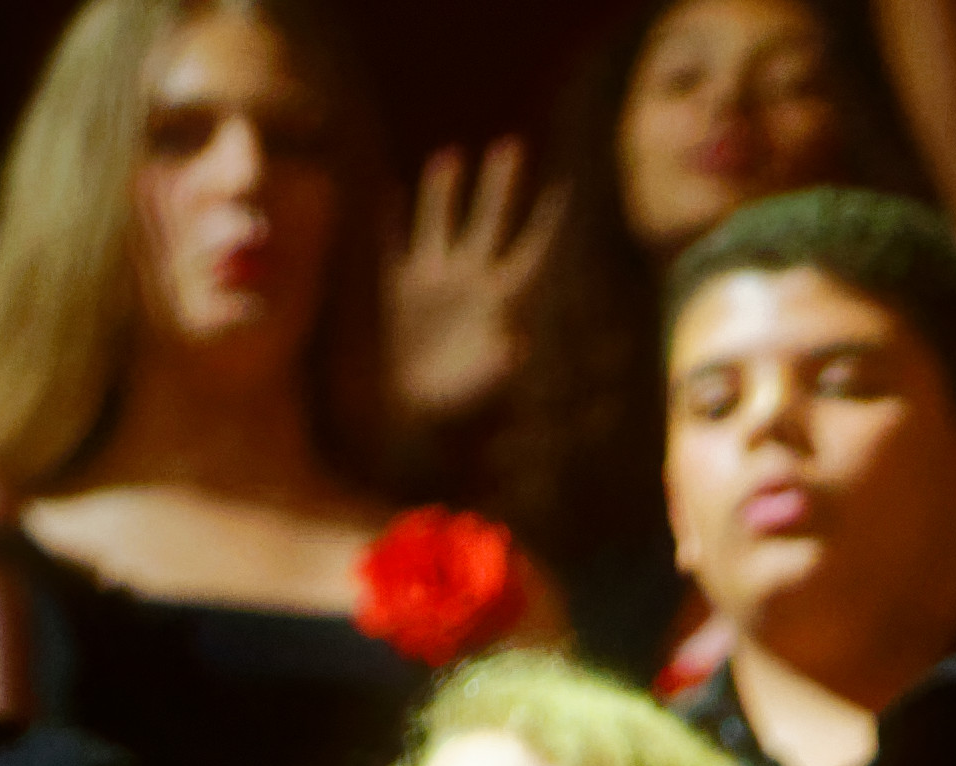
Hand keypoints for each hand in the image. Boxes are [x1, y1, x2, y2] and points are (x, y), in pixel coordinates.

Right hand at [382, 138, 562, 431]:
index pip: (532, 249)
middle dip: (501, 186)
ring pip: (440, 224)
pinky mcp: (398, 295)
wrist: (417, 429)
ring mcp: (433, 285)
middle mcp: (470, 284)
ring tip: (451, 157)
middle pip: (490, 221)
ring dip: (446, 192)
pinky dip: (389, 219)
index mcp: (501, 300)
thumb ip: (502, 363)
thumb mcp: (486, 385)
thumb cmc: (458, 414)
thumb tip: (516, 348)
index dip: (550, 219)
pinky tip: (386, 192)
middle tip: (514, 146)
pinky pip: (393, 246)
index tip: (569, 188)